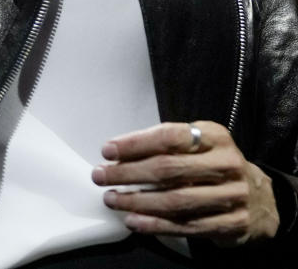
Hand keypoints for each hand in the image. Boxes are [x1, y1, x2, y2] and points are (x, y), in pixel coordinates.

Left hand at [92, 121, 278, 244]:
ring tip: (112, 199)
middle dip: (128, 173)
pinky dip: (156, 225)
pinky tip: (134, 221)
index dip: (135, 144)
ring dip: (137, 201)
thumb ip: (166, 144)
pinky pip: (187, 227)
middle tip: (101, 176)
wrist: (261, 198)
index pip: (169, 137)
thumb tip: (118, 152)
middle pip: (168, 169)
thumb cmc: (216, 165)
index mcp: (215, 136)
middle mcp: (226, 164)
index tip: (107, 151)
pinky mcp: (231, 224)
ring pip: (175, 201)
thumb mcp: (200, 144)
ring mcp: (231, 196)